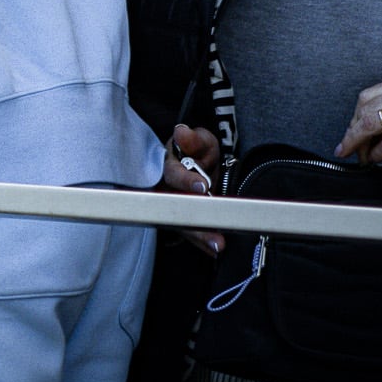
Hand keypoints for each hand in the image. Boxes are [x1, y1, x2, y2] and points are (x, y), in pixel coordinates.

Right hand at [155, 123, 225, 254]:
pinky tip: (214, 249)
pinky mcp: (179, 221)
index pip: (172, 173)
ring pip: (180, 223)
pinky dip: (203, 243)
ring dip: (199, 235)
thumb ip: (194, 139)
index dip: (185, 180)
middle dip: (193, 218)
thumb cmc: (196, 153)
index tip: (202, 186)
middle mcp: (163, 189)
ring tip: (218, 243)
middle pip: (173, 205)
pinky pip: (189, 235)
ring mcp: (171, 207)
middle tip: (213, 227)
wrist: (199, 168)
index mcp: (166, 165)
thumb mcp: (200, 142)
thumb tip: (182, 132)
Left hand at [337, 75, 381, 167]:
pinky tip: (374, 159)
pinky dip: (377, 154)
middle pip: (366, 109)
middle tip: (347, 146)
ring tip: (359, 154)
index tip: (349, 131)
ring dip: (359, 142)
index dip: (354, 116)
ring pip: (373, 124)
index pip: (369, 96)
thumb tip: (367, 126)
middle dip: (352, 131)